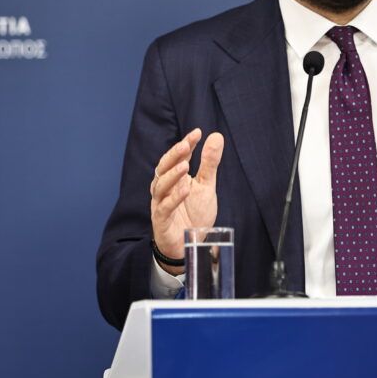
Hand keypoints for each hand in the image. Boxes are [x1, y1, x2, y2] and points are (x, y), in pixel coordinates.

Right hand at [150, 128, 223, 273]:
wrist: (189, 244)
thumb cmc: (194, 214)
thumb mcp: (206, 186)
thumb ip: (209, 163)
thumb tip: (216, 136)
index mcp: (174, 178)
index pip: (177, 157)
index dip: (186, 144)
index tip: (197, 133)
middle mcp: (164, 188)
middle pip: (163, 167)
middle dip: (174, 155)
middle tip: (186, 145)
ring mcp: (160, 204)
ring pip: (161, 186)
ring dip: (172, 175)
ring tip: (186, 165)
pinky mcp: (161, 221)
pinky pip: (165, 208)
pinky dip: (174, 198)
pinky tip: (185, 190)